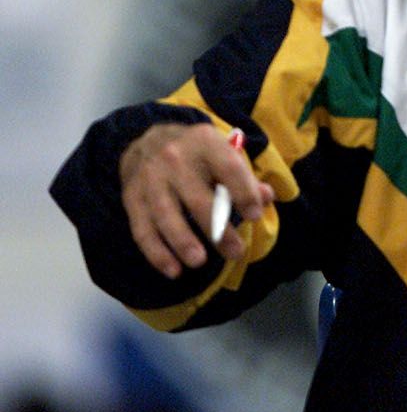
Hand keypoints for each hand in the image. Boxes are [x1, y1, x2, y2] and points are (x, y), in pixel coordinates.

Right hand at [118, 122, 274, 278]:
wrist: (147, 141)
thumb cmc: (198, 153)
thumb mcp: (223, 153)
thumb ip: (245, 177)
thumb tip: (268, 197)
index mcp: (205, 142)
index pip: (228, 168)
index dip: (244, 193)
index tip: (255, 216)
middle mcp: (175, 159)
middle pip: (197, 199)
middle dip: (218, 229)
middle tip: (236, 252)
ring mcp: (150, 179)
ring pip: (166, 215)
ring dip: (183, 242)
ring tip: (200, 262)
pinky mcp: (132, 198)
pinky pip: (142, 230)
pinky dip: (157, 253)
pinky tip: (173, 270)